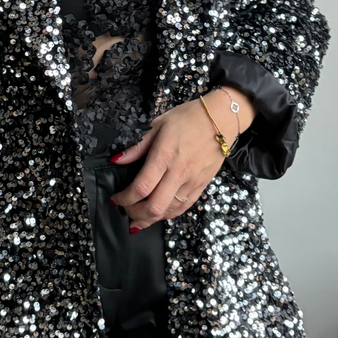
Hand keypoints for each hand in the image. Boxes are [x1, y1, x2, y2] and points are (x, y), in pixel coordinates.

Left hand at [109, 87, 256, 230]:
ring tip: (138, 218)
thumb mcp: (157, 124)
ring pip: (169, 211)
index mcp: (164, 156)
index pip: (141, 187)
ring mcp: (192, 182)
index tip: (115, 199)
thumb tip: (116, 160)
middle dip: (135, 214)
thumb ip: (137, 146)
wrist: (221, 119)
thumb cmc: (188, 118)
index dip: (125, 199)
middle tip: (125, 211)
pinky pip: (183, 208)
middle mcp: (178, 173)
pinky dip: (168, 215)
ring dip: (150, 219)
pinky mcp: (201, 186)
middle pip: (154, 207)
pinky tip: (158, 215)